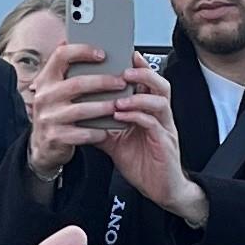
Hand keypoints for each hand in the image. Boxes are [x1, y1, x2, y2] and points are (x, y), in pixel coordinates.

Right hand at [23, 40, 121, 182]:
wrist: (42, 146)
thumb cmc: (56, 112)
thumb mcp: (54, 90)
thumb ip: (67, 72)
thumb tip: (88, 47)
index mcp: (46, 79)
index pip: (61, 56)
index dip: (82, 51)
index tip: (102, 54)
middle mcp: (45, 96)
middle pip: (77, 83)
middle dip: (103, 82)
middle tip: (121, 82)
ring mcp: (49, 118)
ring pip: (82, 110)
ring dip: (104, 107)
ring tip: (120, 104)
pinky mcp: (56, 137)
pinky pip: (83, 133)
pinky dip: (99, 131)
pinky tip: (109, 129)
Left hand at [99, 64, 204, 224]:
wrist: (160, 190)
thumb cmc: (142, 163)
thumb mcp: (116, 142)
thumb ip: (102, 126)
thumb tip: (79, 115)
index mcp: (150, 112)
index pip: (147, 82)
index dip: (138, 66)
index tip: (123, 54)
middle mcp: (161, 116)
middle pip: (159, 84)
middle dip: (142, 73)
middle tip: (123, 70)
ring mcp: (165, 128)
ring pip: (160, 100)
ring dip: (138, 95)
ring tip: (119, 95)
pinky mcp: (165, 143)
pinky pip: (153, 123)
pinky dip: (136, 116)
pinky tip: (121, 115)